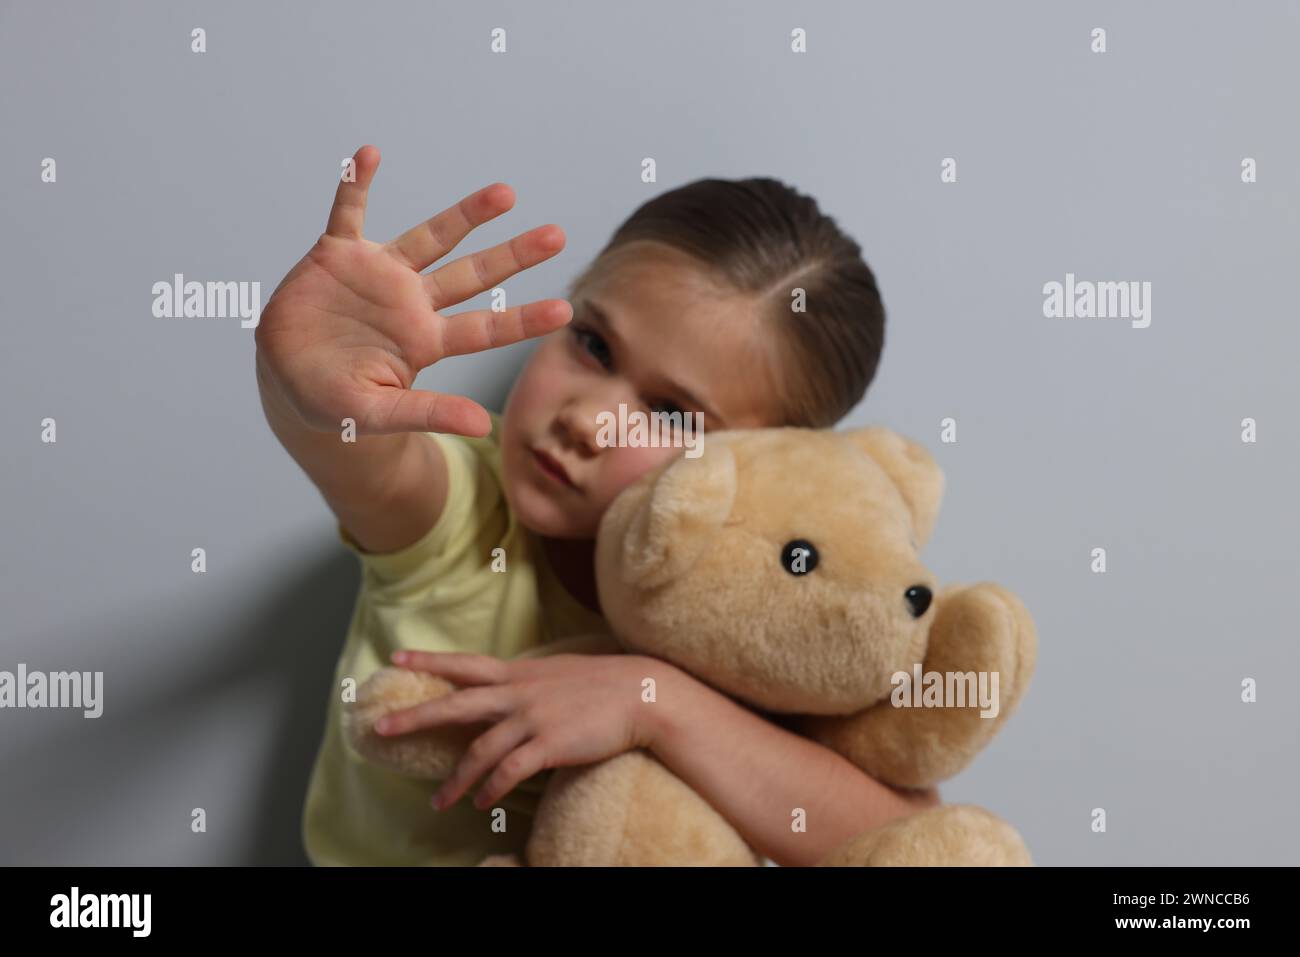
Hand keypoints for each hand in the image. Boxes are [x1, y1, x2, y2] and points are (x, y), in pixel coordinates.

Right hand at [254, 144, 571, 437]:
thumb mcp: (378, 413)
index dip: (523, 320)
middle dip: (514, 255)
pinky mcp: (337, 255)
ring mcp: (378, 274)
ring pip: (431, 237)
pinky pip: (348, 212)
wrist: (283, 377)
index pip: (485, 329)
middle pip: (473, 275)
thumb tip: (483, 427)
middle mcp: (412, 301)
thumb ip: (429, 412)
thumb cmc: (334, 401)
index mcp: (426, 340)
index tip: (565, 311)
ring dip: (466, 215)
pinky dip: (356, 185)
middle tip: (557, 235)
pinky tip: (370, 154)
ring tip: (506, 193)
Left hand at [374, 650, 669, 810]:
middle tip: (382, 727)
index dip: (430, 660)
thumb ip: (529, 682)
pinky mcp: (549, 744)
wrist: (641, 693)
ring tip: (438, 801)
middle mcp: (518, 692)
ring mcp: (532, 718)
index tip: (397, 657)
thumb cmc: (604, 684)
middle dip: (416, 716)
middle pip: (456, 705)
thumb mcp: (558, 673)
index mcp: (519, 672)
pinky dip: (492, 789)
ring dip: (456, 779)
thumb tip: (508, 690)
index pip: (465, 664)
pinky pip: (510, 771)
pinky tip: (482, 802)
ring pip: (479, 750)